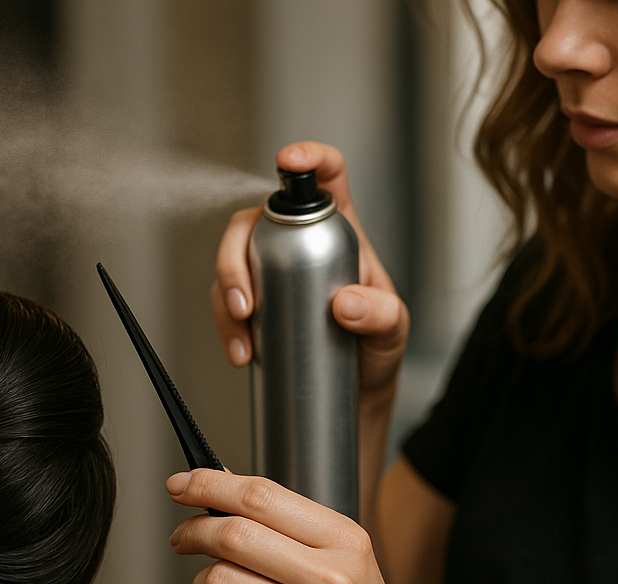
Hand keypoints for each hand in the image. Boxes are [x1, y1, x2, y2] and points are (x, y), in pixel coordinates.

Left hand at [166, 468, 438, 583]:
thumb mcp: (347, 564)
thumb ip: (289, 528)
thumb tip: (220, 490)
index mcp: (346, 543)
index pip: (261, 496)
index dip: (208, 484)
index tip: (182, 484)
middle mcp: (329, 579)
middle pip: (232, 533)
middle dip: (193, 531)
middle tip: (183, 538)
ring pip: (216, 580)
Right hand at [211, 141, 409, 399]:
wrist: (355, 390)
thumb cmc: (377, 349)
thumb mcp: (393, 331)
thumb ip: (380, 314)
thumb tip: (343, 303)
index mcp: (340, 230)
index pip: (327, 179)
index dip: (309, 159)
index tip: (289, 161)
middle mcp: (300, 244)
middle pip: (252, 222)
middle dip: (235, 256)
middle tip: (245, 303)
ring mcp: (271, 273)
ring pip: (231, 263)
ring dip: (225, 298)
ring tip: (244, 338)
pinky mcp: (254, 305)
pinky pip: (225, 302)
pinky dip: (226, 327)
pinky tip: (241, 353)